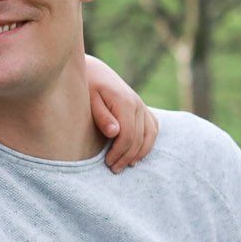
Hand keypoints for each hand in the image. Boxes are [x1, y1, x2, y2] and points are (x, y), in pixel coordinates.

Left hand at [84, 56, 158, 172]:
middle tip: (114, 169)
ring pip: (151, 134)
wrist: (94, 71)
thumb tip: (114, 132)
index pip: (128, 135)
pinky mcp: (142, 108)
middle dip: (127, 157)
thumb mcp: (89, 99)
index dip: (119, 152)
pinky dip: (148, 142)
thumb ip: (101, 116)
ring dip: (141, 153)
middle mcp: (137, 104)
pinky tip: (137, 153)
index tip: (108, 163)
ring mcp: (142, 106)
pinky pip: (153, 127)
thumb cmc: (87, 86)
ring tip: (127, 165)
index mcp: (124, 102)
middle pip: (139, 138)